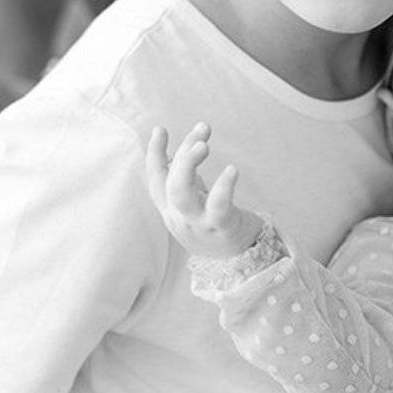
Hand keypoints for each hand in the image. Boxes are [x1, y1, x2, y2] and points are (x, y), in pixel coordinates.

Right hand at [145, 123, 263, 259]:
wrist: (239, 264)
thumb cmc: (217, 227)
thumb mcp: (198, 203)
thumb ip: (190, 181)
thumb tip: (186, 150)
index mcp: (172, 210)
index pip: (156, 180)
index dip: (154, 154)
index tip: (160, 129)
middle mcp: (179, 218)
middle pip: (170, 183)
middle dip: (181, 155)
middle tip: (202, 133)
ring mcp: (198, 225)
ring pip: (182, 194)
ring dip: (188, 164)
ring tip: (204, 144)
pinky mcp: (220, 229)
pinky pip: (218, 207)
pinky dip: (223, 186)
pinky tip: (232, 169)